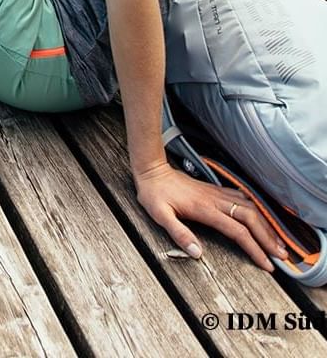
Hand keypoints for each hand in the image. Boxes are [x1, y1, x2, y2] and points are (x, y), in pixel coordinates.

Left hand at [134, 160, 286, 270]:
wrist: (151, 170)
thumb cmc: (153, 194)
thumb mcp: (159, 214)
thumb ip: (178, 233)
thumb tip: (197, 253)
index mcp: (204, 209)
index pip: (237, 231)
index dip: (254, 248)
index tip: (267, 264)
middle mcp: (215, 200)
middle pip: (250, 218)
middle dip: (268, 237)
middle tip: (282, 256)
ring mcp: (216, 193)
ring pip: (250, 207)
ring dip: (266, 224)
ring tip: (277, 241)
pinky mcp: (215, 189)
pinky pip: (242, 197)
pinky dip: (257, 209)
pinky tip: (262, 217)